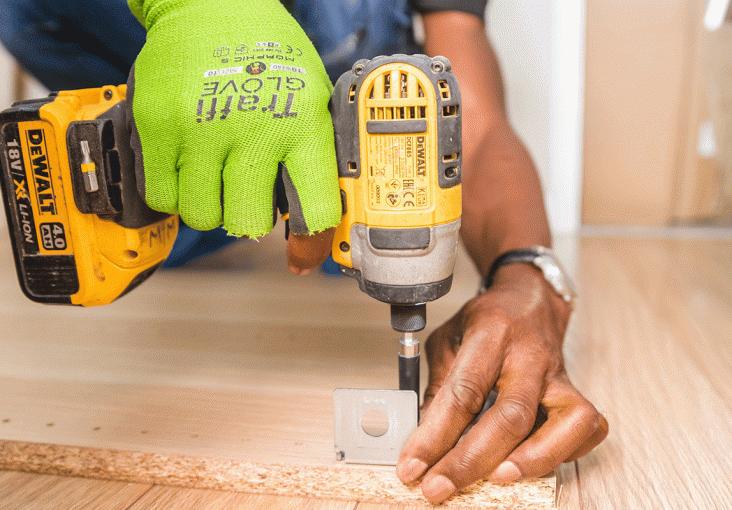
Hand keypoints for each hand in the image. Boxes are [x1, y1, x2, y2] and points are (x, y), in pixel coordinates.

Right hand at [127, 0, 340, 272]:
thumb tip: (317, 221)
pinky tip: (188, 168)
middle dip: (249, 219)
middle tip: (247, 197)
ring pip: (203, 216)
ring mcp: (201, 129)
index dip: (311, 242)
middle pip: (248, 224)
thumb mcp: (311, 98)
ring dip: (210, 207)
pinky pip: (163, 197)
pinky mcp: (158, 126)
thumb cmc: (269, 55)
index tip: (303, 252)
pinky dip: (175, 193)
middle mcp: (253, 130)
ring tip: (215, 176)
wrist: (210, 4)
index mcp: (302, 125)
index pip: (315, 209)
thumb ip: (313, 156)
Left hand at [396, 264, 607, 503]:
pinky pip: (586, 429)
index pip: (463, 391)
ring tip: (495, 481)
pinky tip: (531, 464)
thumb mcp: (448, 340)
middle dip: (471, 461)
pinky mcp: (576, 391)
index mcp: (491, 334)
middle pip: (510, 414)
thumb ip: (439, 386)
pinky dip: (563, 453)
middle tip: (439, 488)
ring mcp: (559, 375)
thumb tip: (424, 440)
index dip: (435, 435)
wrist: (530, 299)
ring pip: (563, 423)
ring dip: (530, 461)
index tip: (412, 466)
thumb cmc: (487, 322)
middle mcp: (530, 355)